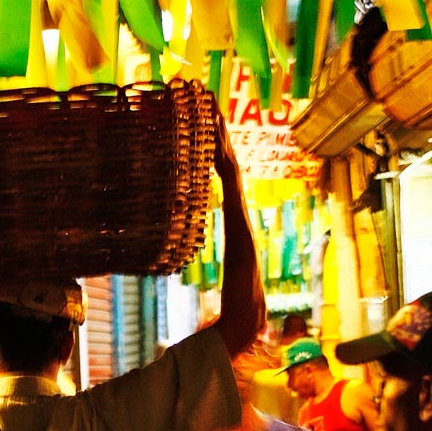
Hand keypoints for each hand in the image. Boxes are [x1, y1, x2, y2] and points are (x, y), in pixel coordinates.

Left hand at [211, 113, 266, 355]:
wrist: (242, 324)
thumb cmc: (230, 309)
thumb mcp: (216, 279)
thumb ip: (207, 274)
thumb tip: (189, 274)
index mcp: (235, 227)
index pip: (226, 183)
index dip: (219, 154)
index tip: (210, 128)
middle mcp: (241, 220)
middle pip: (230, 170)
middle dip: (222, 137)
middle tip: (211, 106)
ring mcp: (242, 223)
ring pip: (232, 174)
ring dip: (222, 144)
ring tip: (213, 114)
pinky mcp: (240, 229)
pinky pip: (232, 191)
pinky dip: (225, 167)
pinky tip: (217, 147)